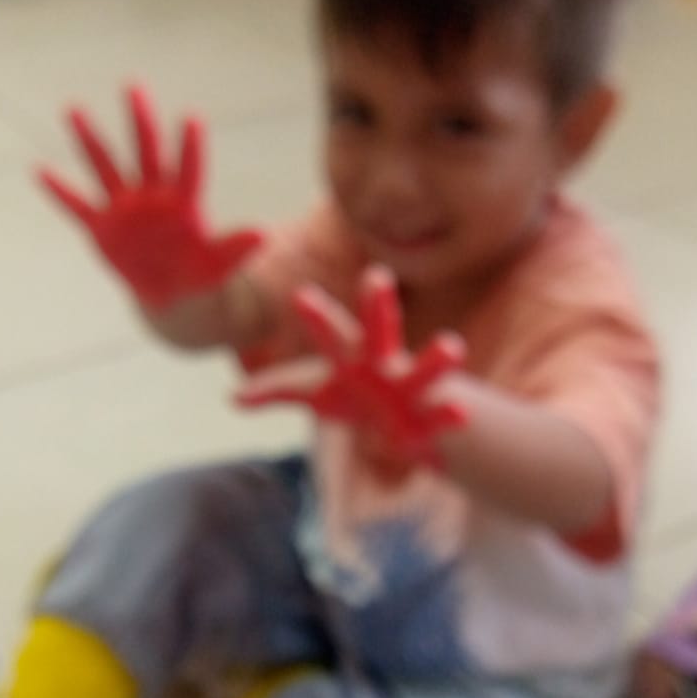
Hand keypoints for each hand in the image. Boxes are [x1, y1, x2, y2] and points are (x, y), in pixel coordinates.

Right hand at [37, 85, 263, 309]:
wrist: (171, 294)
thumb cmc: (200, 274)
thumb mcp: (220, 266)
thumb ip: (236, 247)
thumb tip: (264, 234)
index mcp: (184, 202)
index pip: (188, 168)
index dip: (190, 147)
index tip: (192, 118)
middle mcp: (152, 195)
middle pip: (145, 152)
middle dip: (140, 121)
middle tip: (134, 86)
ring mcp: (124, 208)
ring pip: (105, 167)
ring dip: (90, 140)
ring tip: (73, 108)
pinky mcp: (102, 227)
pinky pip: (77, 206)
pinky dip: (60, 192)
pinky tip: (39, 170)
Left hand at [235, 266, 468, 469]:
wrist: (399, 422)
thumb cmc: (352, 398)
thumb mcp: (312, 394)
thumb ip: (275, 392)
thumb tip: (232, 397)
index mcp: (351, 354)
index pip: (330, 330)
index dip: (316, 315)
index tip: (300, 295)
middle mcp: (383, 362)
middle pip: (379, 328)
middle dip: (377, 305)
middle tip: (375, 275)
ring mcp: (409, 387)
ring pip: (424, 368)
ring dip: (436, 358)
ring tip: (452, 345)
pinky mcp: (428, 417)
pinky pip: (442, 417)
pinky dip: (451, 416)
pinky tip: (465, 413)